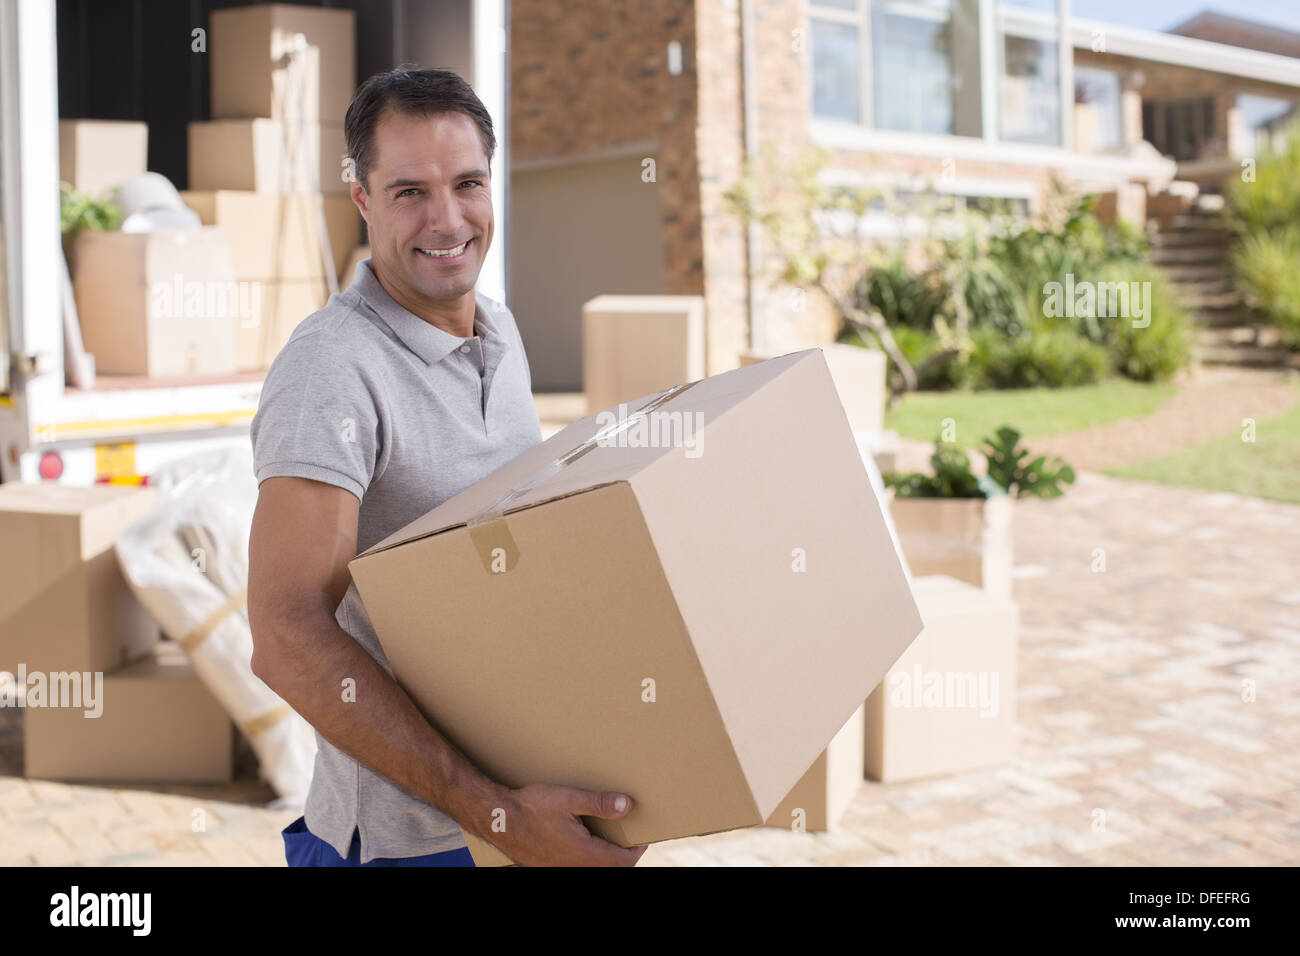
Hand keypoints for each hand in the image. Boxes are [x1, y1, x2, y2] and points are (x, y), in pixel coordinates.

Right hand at [489, 783, 647, 866]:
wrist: (497, 818)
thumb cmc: (531, 807)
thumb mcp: (568, 799)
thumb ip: (599, 803)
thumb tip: (627, 805)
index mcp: (584, 854)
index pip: (622, 862)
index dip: (636, 850)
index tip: (643, 836)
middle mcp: (573, 867)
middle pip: (608, 868)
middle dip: (621, 855)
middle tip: (627, 835)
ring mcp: (558, 869)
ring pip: (591, 868)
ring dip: (602, 856)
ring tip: (605, 835)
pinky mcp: (546, 866)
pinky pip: (574, 866)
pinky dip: (585, 857)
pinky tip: (580, 839)